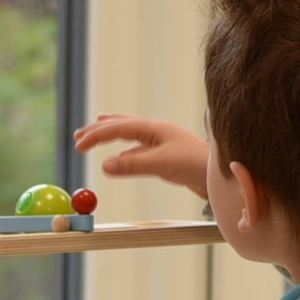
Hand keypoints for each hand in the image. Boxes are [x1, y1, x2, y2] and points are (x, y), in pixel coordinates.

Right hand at [73, 114, 211, 199]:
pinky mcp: (166, 155)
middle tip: (78, 137)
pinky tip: (119, 158)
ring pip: (129, 134)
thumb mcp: (161, 164)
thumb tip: (104, 165)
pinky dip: (122, 151)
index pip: (117, 128)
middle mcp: (156, 131)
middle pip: (120, 125)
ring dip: (109, 135)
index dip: (96, 135)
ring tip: (94, 133)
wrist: (222, 174)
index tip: (78, 145)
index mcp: (154, 128)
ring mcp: (161, 142)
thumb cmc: (195, 164)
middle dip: (98, 130)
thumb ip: (133, 165)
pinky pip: (137, 149)